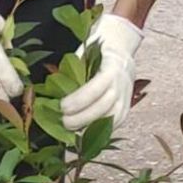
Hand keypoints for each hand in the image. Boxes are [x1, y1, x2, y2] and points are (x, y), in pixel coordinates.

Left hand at [59, 14, 142, 131]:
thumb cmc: (97, 51)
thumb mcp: (85, 54)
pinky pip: (117, 122)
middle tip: (64, 122)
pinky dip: (102, 130)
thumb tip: (54, 89)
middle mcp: (122, 84)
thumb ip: (74, 70)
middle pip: (104, 106)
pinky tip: (86, 132)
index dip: (78, 101)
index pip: (96, 88)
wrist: (121, 50)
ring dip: (91, 128)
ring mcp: (127, 97)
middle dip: (82, 118)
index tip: (62, 107)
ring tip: (73, 131)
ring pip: (112, 118)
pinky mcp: (128, 107)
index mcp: (111, 67)